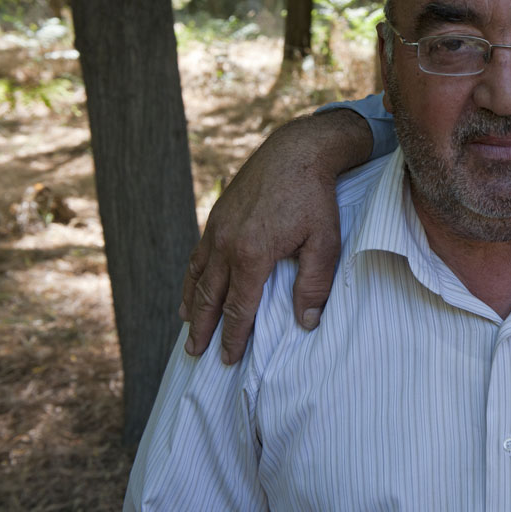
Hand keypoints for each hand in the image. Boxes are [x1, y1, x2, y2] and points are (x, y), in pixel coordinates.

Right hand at [181, 110, 372, 363]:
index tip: (228, 359)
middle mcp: (226, 244)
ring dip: (191, 305)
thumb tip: (306, 323)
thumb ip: (315, 285)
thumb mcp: (324, 243)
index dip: (233, 337)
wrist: (297, 152)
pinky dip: (192, 276)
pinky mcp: (217, 217)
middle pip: (209, 297)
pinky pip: (198, 255)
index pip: (238, 308)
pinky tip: (191, 287)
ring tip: (186, 327)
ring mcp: (217, 229)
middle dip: (202, 328)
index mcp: (252, 255)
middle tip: (195, 352)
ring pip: (198, 276)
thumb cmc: (315, 198)